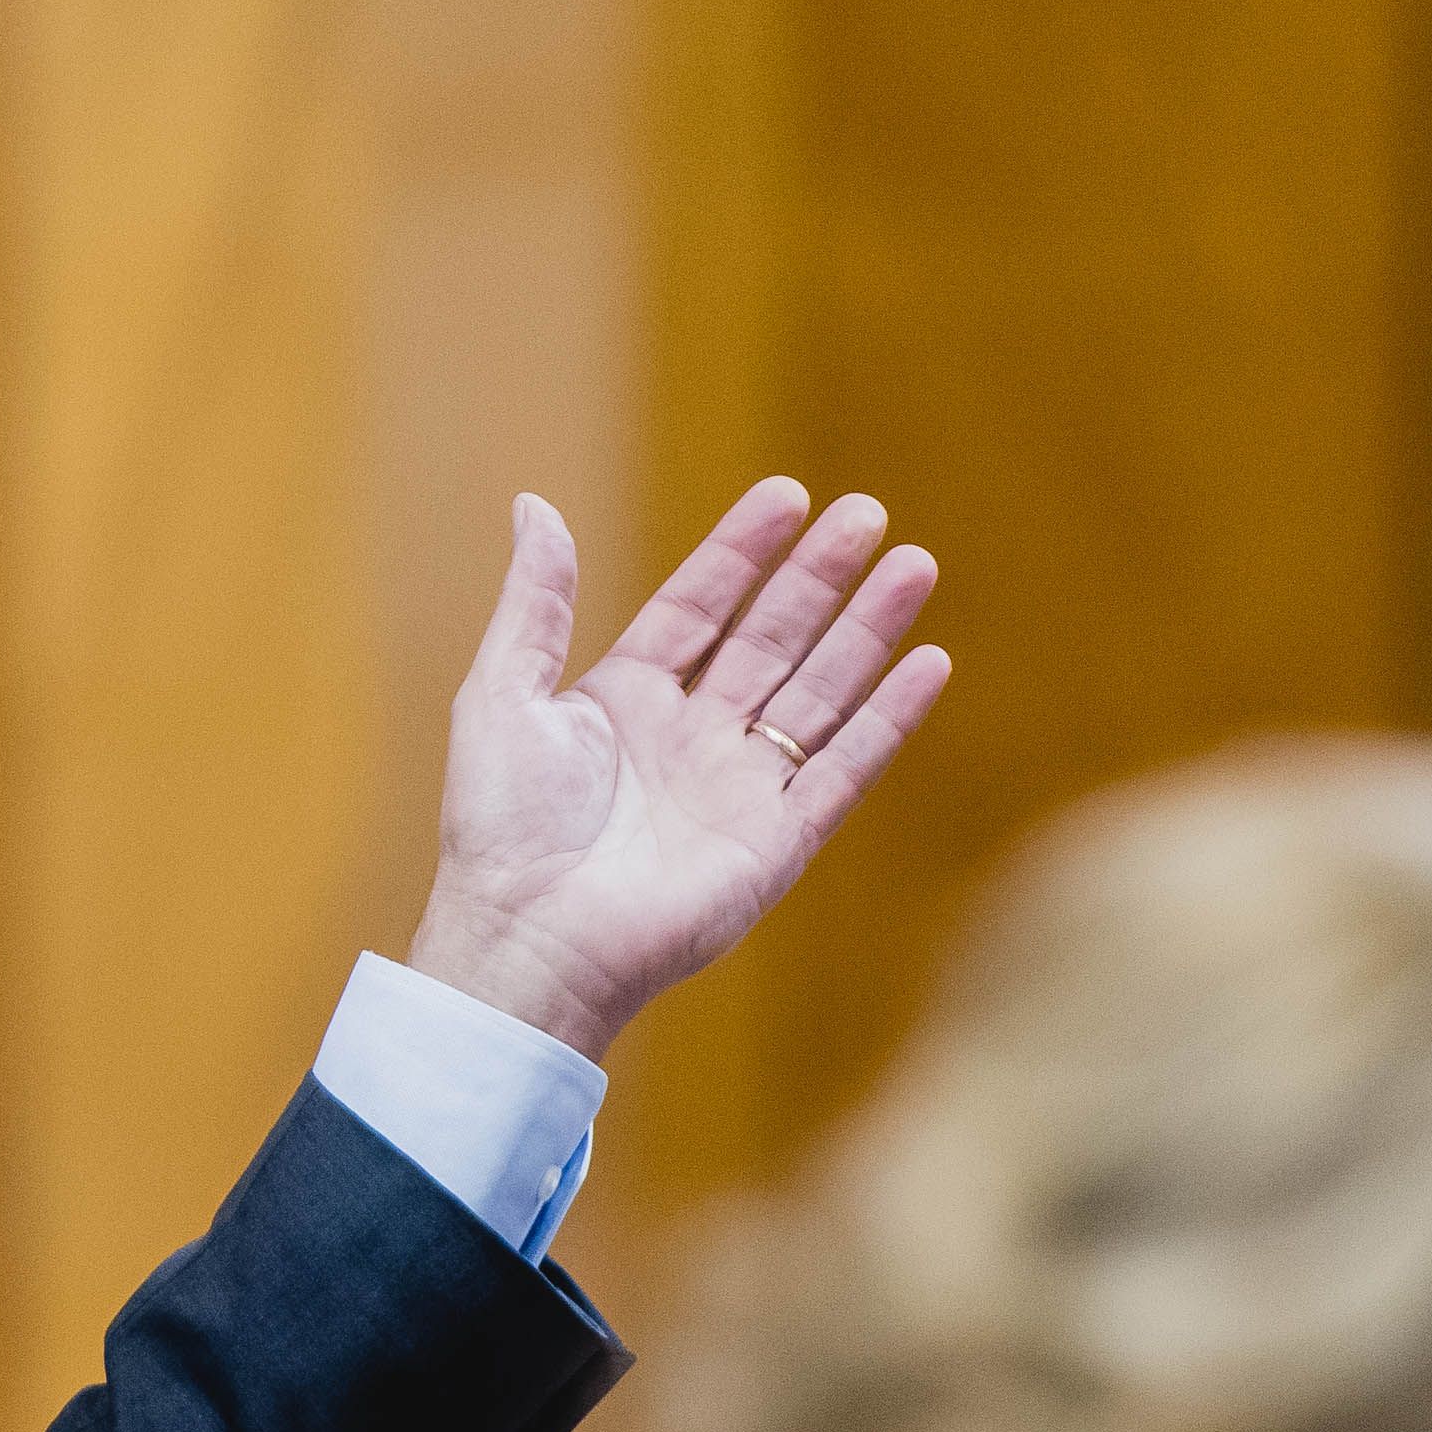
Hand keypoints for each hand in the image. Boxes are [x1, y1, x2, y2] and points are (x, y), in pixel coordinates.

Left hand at [407, 479, 950, 1057]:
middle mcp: (690, 737)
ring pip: (820, 691)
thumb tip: (532, 503)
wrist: (531, 937)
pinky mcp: (778, 842)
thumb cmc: (502, 824)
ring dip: (868, 630)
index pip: (698, 606)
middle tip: (868, 513)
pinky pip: (846, 769)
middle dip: (819, 577)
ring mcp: (739, 788)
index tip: (787, 494)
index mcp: (624, 699)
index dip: (741, 551)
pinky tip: (929, 664)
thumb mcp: (502, 693)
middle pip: (771, 639)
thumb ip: (535, 602)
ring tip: (914, 564)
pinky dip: (889, 718)